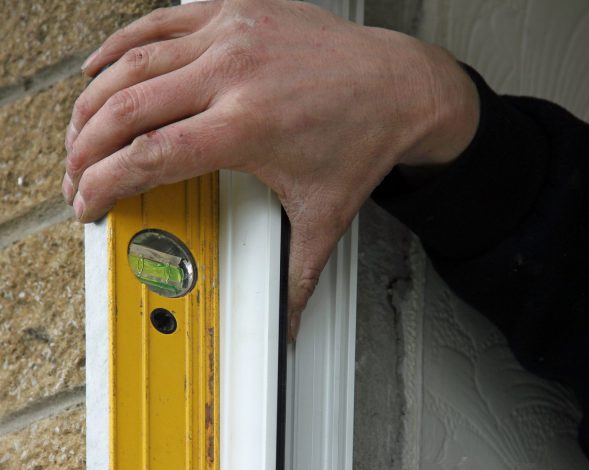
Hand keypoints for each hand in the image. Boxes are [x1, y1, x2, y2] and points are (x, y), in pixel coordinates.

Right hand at [63, 0, 478, 339]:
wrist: (401, 86)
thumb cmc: (363, 140)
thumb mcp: (324, 214)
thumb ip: (297, 274)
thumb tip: (289, 322)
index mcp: (245, 127)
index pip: (146, 158)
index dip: (102, 185)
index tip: (87, 202)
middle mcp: (232, 74)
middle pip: (124, 110)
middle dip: (84, 150)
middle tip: (77, 175)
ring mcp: (231, 35)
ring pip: (131, 62)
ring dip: (92, 101)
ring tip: (78, 131)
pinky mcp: (235, 11)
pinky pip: (159, 22)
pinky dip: (120, 45)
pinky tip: (103, 66)